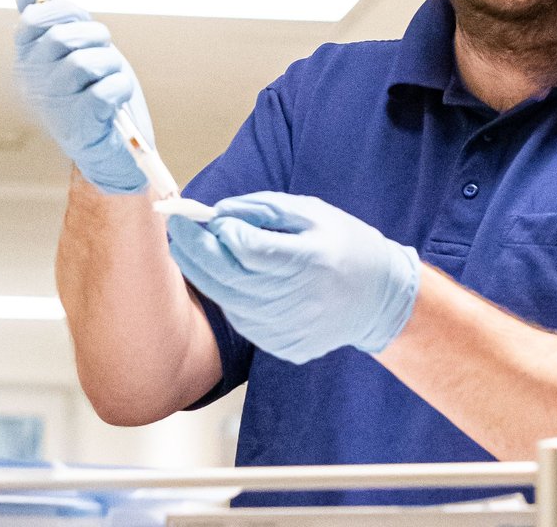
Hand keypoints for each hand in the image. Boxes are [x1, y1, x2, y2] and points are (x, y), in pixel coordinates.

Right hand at [13, 0, 152, 193]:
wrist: (113, 145)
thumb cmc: (94, 92)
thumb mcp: (75, 49)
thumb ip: (55, 19)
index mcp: (26, 59)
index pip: (34, 18)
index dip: (67, 13)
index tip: (82, 26)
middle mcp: (32, 83)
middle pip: (63, 37)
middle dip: (96, 36)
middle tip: (104, 51)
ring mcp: (54, 105)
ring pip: (86, 62)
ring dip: (111, 64)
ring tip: (111, 76)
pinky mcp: (79, 125)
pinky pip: (106, 89)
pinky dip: (121, 87)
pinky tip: (117, 98)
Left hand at [166, 192, 420, 363]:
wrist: (380, 301)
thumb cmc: (348, 247)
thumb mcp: (313, 213)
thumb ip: (264, 209)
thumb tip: (219, 212)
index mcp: (309, 260)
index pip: (244, 248)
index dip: (213, 231)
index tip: (192, 215)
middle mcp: (298, 300)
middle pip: (226, 277)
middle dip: (193, 251)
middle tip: (176, 230)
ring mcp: (289, 329)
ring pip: (228, 301)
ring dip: (206, 275)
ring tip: (196, 251)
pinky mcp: (283, 347)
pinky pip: (243, 320)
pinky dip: (231, 297)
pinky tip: (234, 279)